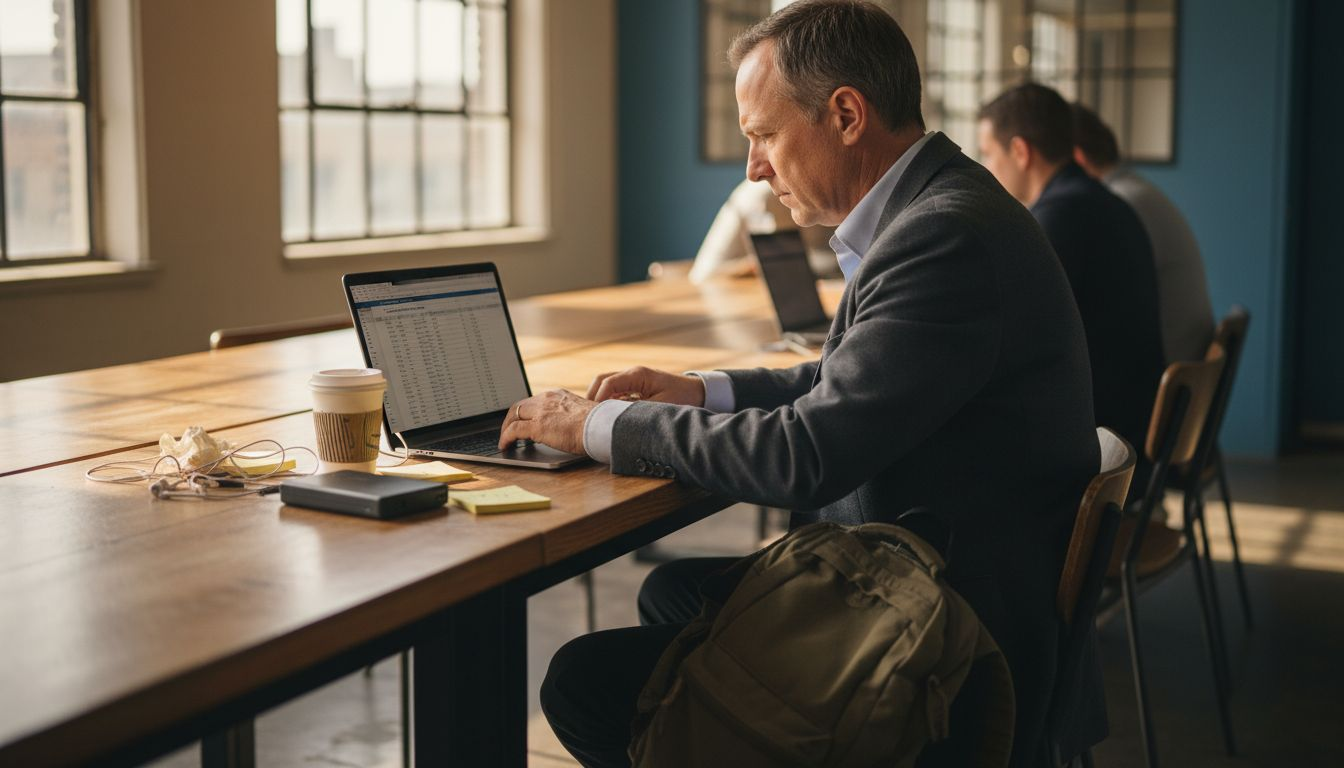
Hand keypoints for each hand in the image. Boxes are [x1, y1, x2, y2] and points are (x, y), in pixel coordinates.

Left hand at [498, 389, 594, 454]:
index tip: (523, 420)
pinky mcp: (537, 426)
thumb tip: (568, 426)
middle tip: (508, 430)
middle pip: (520, 406)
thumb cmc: (597, 424)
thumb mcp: (581, 414)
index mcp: (558, 395)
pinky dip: (506, 438)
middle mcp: (547, 399)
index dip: (525, 412)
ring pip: (513, 416)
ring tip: (505, 440)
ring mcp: (541, 412)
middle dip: (511, 419)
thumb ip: (570, 416)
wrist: (600, 427)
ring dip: (506, 428)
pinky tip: (505, 446)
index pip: (534, 401)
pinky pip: (513, 431)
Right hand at [586, 366, 705, 405]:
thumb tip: (616, 417)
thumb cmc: (683, 397)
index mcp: (638, 375)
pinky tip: (608, 416)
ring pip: (606, 385)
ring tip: (596, 418)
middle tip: (587, 417)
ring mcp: (633, 379)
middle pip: (602, 380)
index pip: (608, 382)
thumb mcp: (661, 406)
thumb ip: (637, 410)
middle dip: (592, 397)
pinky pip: (615, 391)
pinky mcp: (635, 386)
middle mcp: (632, 373)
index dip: (598, 399)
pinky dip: (608, 401)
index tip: (594, 416)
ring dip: (600, 400)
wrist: (698, 392)